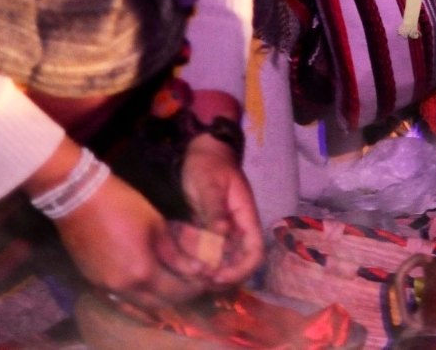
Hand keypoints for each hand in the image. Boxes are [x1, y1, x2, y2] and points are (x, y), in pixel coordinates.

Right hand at [53, 168, 208, 305]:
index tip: (205, 279)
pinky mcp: (94, 281)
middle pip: (156, 304)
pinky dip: (139, 292)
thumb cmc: (122, 205)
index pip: (175, 292)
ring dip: (157, 297)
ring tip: (172, 280)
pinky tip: (148, 277)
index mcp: (141, 273)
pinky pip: (122, 296)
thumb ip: (175, 253)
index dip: (193, 288)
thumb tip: (195, 269)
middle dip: (177, 296)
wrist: (79, 199)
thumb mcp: (156, 225)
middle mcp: (122, 288)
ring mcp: (105, 286)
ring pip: (137, 303)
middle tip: (190, 282)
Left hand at [178, 137, 263, 286]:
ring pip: (220, 263)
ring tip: (187, 277)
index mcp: (245, 218)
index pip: (255, 252)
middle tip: (199, 283)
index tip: (217, 276)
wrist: (198, 152)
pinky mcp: (205, 232)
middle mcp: (236, 230)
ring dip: (207, 274)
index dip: (241, 269)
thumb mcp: (209, 185)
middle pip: (239, 264)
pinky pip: (204, 254)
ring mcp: (221, 232)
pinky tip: (180, 266)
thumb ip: (214, 209)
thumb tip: (221, 234)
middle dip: (222, 279)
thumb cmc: (207, 165)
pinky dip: (195, 264)